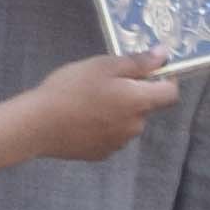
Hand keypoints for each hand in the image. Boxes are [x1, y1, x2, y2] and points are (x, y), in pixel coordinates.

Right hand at [25, 52, 177, 158]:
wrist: (38, 124)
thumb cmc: (72, 89)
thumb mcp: (104, 65)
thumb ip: (138, 62)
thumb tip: (164, 55)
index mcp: (139, 102)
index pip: (171, 94)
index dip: (164, 80)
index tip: (145, 71)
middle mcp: (135, 126)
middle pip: (145, 107)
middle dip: (132, 95)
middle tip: (104, 82)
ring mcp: (118, 143)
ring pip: (127, 122)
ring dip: (117, 111)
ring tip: (88, 101)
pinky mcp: (101, 154)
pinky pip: (110, 136)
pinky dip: (102, 127)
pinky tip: (81, 118)